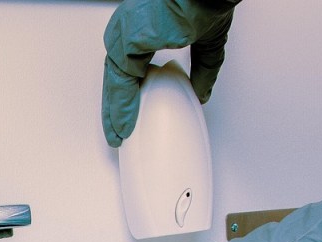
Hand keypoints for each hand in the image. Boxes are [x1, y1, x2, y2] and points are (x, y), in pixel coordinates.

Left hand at [102, 0, 240, 146]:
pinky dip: (122, 106)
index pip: (128, 66)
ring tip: (119, 134)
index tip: (132, 113)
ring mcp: (125, 36)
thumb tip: (202, 91)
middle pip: (116, 76)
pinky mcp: (128, 43)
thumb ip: (202, 68)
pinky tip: (124, 124)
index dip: (128, 92)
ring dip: (115, 110)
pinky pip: (121, 83)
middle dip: (116, 105)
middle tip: (119, 130)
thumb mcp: (207, 40)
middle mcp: (128, 30)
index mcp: (143, 27)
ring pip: (114, 81)